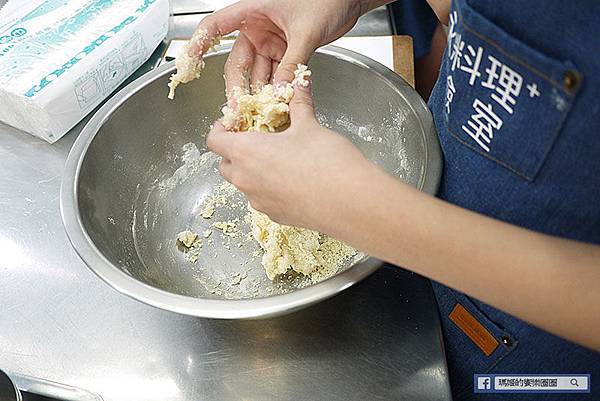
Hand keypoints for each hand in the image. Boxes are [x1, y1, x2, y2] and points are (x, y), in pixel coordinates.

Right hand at [188, 0, 369, 97]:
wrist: (349, 0)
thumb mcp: (306, 31)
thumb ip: (291, 62)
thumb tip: (279, 91)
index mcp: (253, 11)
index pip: (216, 26)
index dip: (199, 45)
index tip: (187, 63)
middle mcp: (258, 28)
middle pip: (238, 63)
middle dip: (238, 88)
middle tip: (238, 109)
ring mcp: (271, 41)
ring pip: (257, 74)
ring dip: (259, 94)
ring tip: (258, 114)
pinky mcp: (286, 52)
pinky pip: (275, 75)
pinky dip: (275, 91)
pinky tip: (274, 105)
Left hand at [206, 78, 377, 230]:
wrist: (350, 203)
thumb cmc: (326, 162)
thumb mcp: (310, 125)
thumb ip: (299, 103)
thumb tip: (299, 83)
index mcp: (245, 152)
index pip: (214, 140)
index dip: (222, 128)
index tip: (237, 122)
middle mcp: (245, 180)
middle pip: (225, 164)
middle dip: (235, 150)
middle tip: (258, 138)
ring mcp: (259, 202)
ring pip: (243, 183)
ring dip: (252, 170)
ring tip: (278, 158)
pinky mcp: (275, 217)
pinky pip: (262, 199)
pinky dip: (268, 188)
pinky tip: (293, 179)